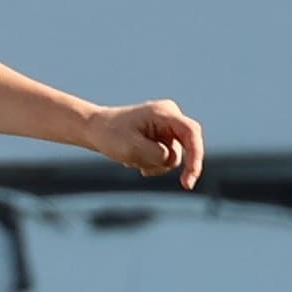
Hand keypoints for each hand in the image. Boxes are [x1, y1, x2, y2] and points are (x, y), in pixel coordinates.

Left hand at [85, 100, 204, 188]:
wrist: (95, 130)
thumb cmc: (110, 135)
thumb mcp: (130, 148)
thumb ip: (156, 155)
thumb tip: (171, 160)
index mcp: (165, 112)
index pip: (191, 133)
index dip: (196, 157)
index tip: (190, 179)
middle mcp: (170, 117)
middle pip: (185, 148)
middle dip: (163, 163)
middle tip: (146, 173)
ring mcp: (167, 128)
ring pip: (173, 158)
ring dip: (153, 165)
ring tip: (130, 160)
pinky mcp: (163, 138)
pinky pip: (165, 159)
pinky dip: (150, 164)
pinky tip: (132, 159)